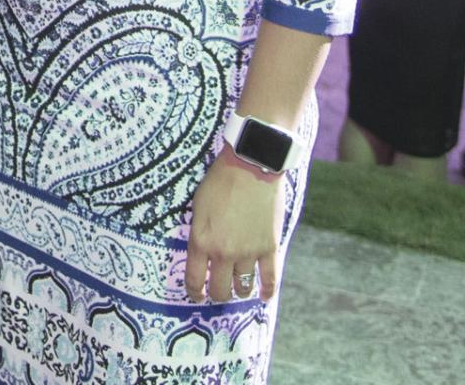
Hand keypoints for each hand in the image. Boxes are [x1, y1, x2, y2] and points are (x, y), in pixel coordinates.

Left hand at [184, 151, 283, 302]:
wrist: (250, 167)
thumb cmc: (219, 182)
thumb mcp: (197, 207)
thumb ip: (199, 234)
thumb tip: (201, 254)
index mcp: (201, 241)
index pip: (194, 280)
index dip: (194, 293)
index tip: (197, 296)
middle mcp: (223, 252)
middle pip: (220, 289)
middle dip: (217, 293)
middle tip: (219, 290)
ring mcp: (248, 252)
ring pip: (243, 286)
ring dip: (240, 290)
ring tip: (239, 289)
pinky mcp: (269, 247)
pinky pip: (270, 278)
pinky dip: (267, 291)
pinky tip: (263, 296)